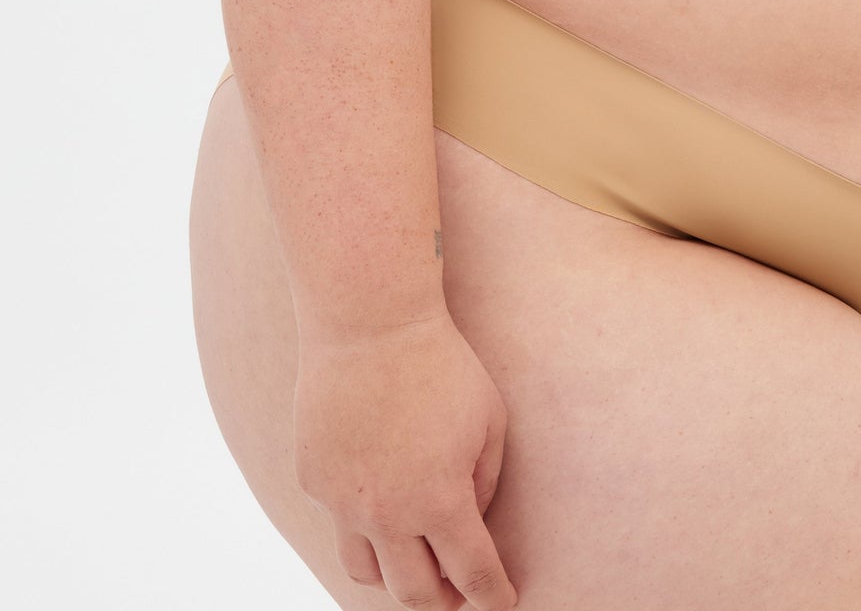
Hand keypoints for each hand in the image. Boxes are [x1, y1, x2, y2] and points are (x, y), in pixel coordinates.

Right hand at [293, 311, 518, 609]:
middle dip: (443, 602)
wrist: (369, 322)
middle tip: (458, 591)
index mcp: (440, 500)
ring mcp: (343, 502)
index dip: (491, 597)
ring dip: (396, 574)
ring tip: (415, 557)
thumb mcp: (488, 419)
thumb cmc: (441, 363)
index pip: (472, 575)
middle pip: (414, 594)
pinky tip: (376, 487)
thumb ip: (485, 480)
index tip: (501, 603)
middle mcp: (387, 514)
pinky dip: (361, 518)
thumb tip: (473, 519)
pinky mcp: (313, 480)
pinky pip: (339, 519)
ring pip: (366, 573)